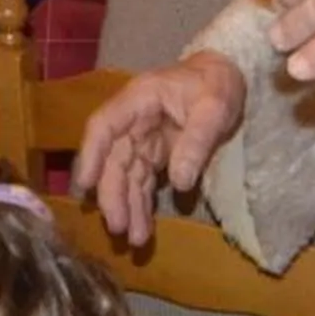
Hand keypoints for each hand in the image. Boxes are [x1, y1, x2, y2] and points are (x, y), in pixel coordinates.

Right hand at [72, 52, 245, 248]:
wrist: (229, 75)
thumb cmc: (218, 84)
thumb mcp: (215, 108)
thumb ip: (197, 142)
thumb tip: (179, 183)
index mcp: (140, 99)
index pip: (104, 126)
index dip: (92, 155)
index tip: (85, 185)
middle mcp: (133, 120)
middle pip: (113, 159)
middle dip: (112, 194)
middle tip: (118, 227)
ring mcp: (142, 139)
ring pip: (125, 176)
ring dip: (126, 206)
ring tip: (133, 240)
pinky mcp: (155, 154)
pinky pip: (142, 182)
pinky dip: (141, 204)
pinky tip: (142, 229)